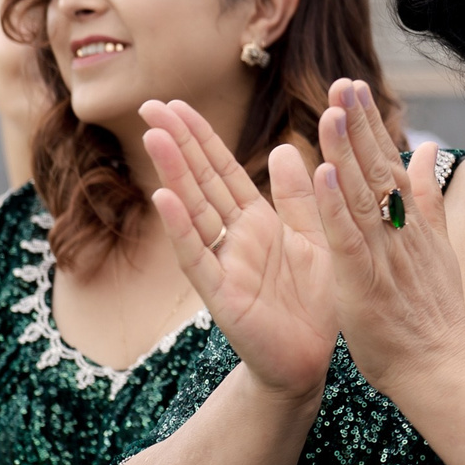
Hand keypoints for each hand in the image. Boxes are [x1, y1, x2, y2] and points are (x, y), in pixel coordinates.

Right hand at [140, 99, 336, 404]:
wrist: (310, 362)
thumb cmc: (314, 303)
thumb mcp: (315, 239)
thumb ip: (299, 198)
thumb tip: (284, 147)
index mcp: (257, 222)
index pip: (222, 171)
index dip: (200, 137)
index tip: (175, 102)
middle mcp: (234, 239)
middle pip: (201, 182)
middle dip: (177, 143)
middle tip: (149, 104)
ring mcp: (224, 265)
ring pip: (194, 211)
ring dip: (173, 174)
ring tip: (154, 136)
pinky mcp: (222, 297)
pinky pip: (198, 258)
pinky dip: (181, 228)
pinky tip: (163, 198)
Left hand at [302, 80, 464, 397]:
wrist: (442, 367)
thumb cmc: (434, 315)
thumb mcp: (437, 247)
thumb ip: (429, 197)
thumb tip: (428, 149)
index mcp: (409, 224)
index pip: (386, 164)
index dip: (369, 125)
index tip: (353, 88)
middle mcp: (398, 232)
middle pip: (375, 169)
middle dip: (358, 124)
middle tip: (343, 82)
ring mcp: (383, 255)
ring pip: (360, 195)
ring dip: (346, 152)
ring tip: (332, 112)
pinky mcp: (364, 282)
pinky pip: (347, 238)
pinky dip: (335, 206)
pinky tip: (323, 175)